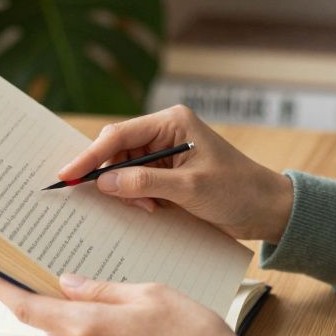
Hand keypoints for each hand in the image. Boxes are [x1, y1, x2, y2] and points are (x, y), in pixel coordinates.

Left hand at [0, 270, 242, 335]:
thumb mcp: (150, 294)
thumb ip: (101, 289)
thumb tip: (67, 286)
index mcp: (88, 327)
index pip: (29, 308)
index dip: (3, 290)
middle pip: (56, 328)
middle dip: (66, 309)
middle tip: (90, 292)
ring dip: (91, 333)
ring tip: (135, 324)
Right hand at [62, 105, 293, 242]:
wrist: (268, 210)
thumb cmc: (238, 191)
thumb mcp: (190, 188)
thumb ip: (145, 183)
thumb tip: (103, 182)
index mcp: (172, 123)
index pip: (119, 136)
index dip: (90, 156)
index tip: (67, 175)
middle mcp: (166, 134)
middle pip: (117, 152)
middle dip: (111, 178)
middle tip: (110, 201)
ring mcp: (166, 156)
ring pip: (124, 171)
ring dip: (127, 193)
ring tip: (148, 210)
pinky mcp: (168, 176)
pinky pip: (137, 185)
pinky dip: (137, 200)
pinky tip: (149, 212)